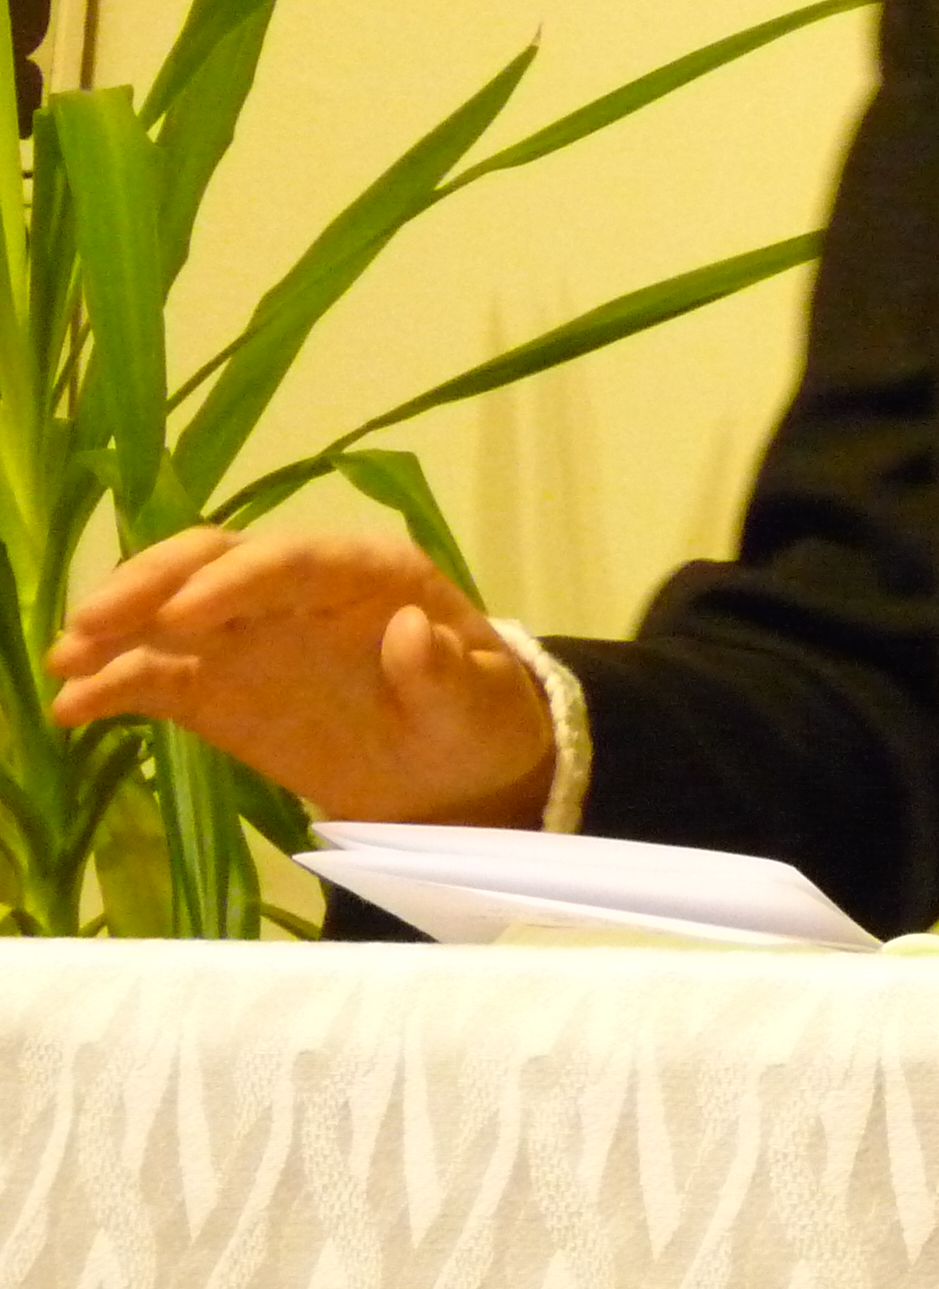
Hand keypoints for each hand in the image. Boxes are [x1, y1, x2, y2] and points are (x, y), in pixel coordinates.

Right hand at [46, 526, 556, 825]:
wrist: (451, 770)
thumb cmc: (478, 721)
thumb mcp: (483, 706)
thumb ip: (450, 675)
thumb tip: (411, 631)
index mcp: (371, 574)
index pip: (295, 559)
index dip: (237, 580)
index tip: (183, 618)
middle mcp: (299, 590)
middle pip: (216, 563)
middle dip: (153, 585)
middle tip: (92, 624)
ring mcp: (252, 635)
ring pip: (173, 606)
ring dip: (117, 626)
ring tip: (65, 661)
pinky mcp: (220, 685)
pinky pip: (160, 673)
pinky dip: (114, 684)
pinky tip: (72, 708)